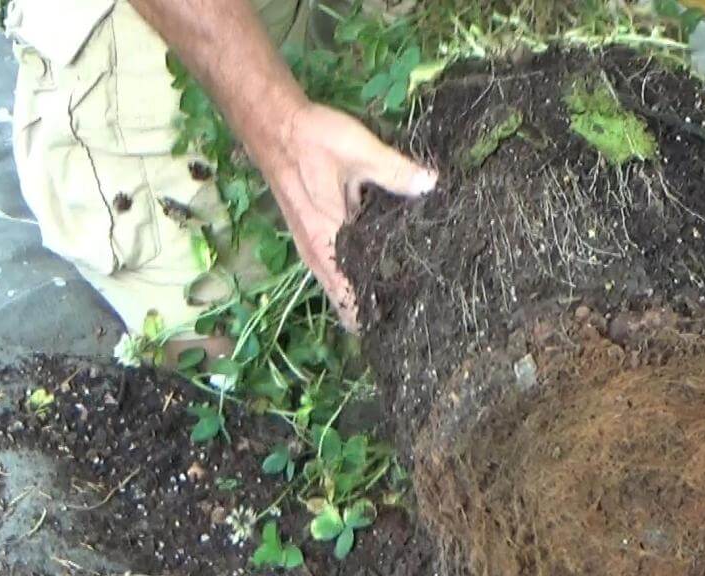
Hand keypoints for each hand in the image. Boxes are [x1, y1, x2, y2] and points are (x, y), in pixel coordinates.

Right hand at [255, 102, 436, 329]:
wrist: (273, 123)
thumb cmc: (312, 138)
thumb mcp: (359, 149)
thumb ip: (395, 171)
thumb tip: (432, 186)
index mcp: (327, 238)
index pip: (352, 295)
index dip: (378, 314)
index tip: (409, 323)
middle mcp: (317, 251)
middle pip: (344, 300)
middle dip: (376, 312)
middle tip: (416, 319)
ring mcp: (312, 245)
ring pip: (339, 286)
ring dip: (365, 297)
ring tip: (405, 305)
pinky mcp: (314, 235)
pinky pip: (336, 269)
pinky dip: (356, 277)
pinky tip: (383, 272)